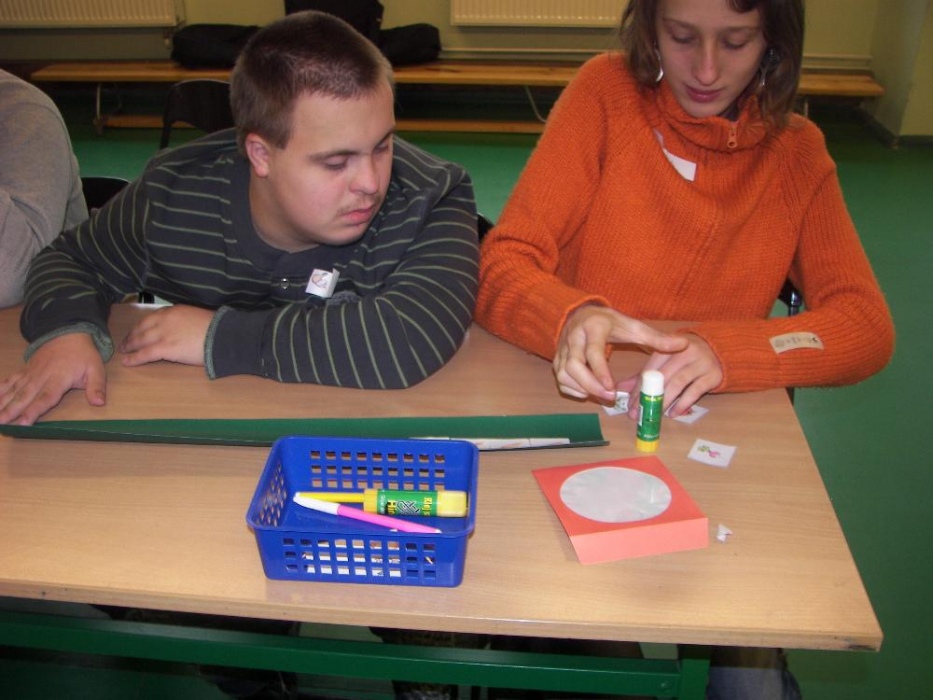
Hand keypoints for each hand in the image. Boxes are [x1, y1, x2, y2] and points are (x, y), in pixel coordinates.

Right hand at [0, 333, 106, 425]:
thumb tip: (99, 403)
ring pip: (14, 390)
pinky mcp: (24, 371)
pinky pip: (9, 381)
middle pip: (25, 396)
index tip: (23, 423)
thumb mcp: (96, 369)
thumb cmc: (83, 355)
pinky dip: (0, 390)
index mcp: (59, 378)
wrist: (68, 334)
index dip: (34, 410)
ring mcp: (30, 374)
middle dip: (12, 410)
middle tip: (1, 423)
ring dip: (2, 403)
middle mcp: (41, 377)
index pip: (45, 397)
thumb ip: (97, 386)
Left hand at [119, 305, 213, 366]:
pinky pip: (144, 354)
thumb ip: (188, 322)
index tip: (138, 330)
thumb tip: (187, 330)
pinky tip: (126, 362)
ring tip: (123, 351)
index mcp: (175, 311)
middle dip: (132, 335)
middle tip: (126, 342)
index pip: (153, 317)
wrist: (221, 336)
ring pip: (140, 340)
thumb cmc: (217, 329)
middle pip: (142, 327)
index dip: (143, 325)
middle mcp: (165, 320)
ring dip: (130, 346)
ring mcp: (163, 333)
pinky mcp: (164, 348)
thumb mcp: (200, 318)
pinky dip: (133, 358)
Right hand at [553, 305, 688, 401]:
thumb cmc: (610, 323)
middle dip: (590, 384)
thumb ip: (657, 338)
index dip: (600, 371)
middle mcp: (574, 337)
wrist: (581, 313)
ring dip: (580, 388)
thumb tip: (683, 344)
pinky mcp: (557, 358)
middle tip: (609, 397)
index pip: (593, 352)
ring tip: (600, 396)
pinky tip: (588, 392)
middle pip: (572, 365)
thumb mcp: (633, 327)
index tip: (612, 388)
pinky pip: (560, 379)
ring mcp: (563, 348)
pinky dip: (572, 389)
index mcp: (594, 328)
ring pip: (563, 373)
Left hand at [618, 333, 722, 418]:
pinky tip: (673, 413)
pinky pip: (695, 391)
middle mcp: (685, 352)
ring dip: (664, 401)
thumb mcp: (664, 360)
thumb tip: (620, 388)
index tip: (630, 405)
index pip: (650, 368)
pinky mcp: (713, 375)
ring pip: (678, 383)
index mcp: (668, 347)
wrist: (718, 349)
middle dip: (648, 397)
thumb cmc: (684, 358)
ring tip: (654, 415)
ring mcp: (700, 363)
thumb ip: (644, 374)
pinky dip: (683, 404)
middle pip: (663, 376)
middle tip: (638, 414)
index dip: (639, 387)